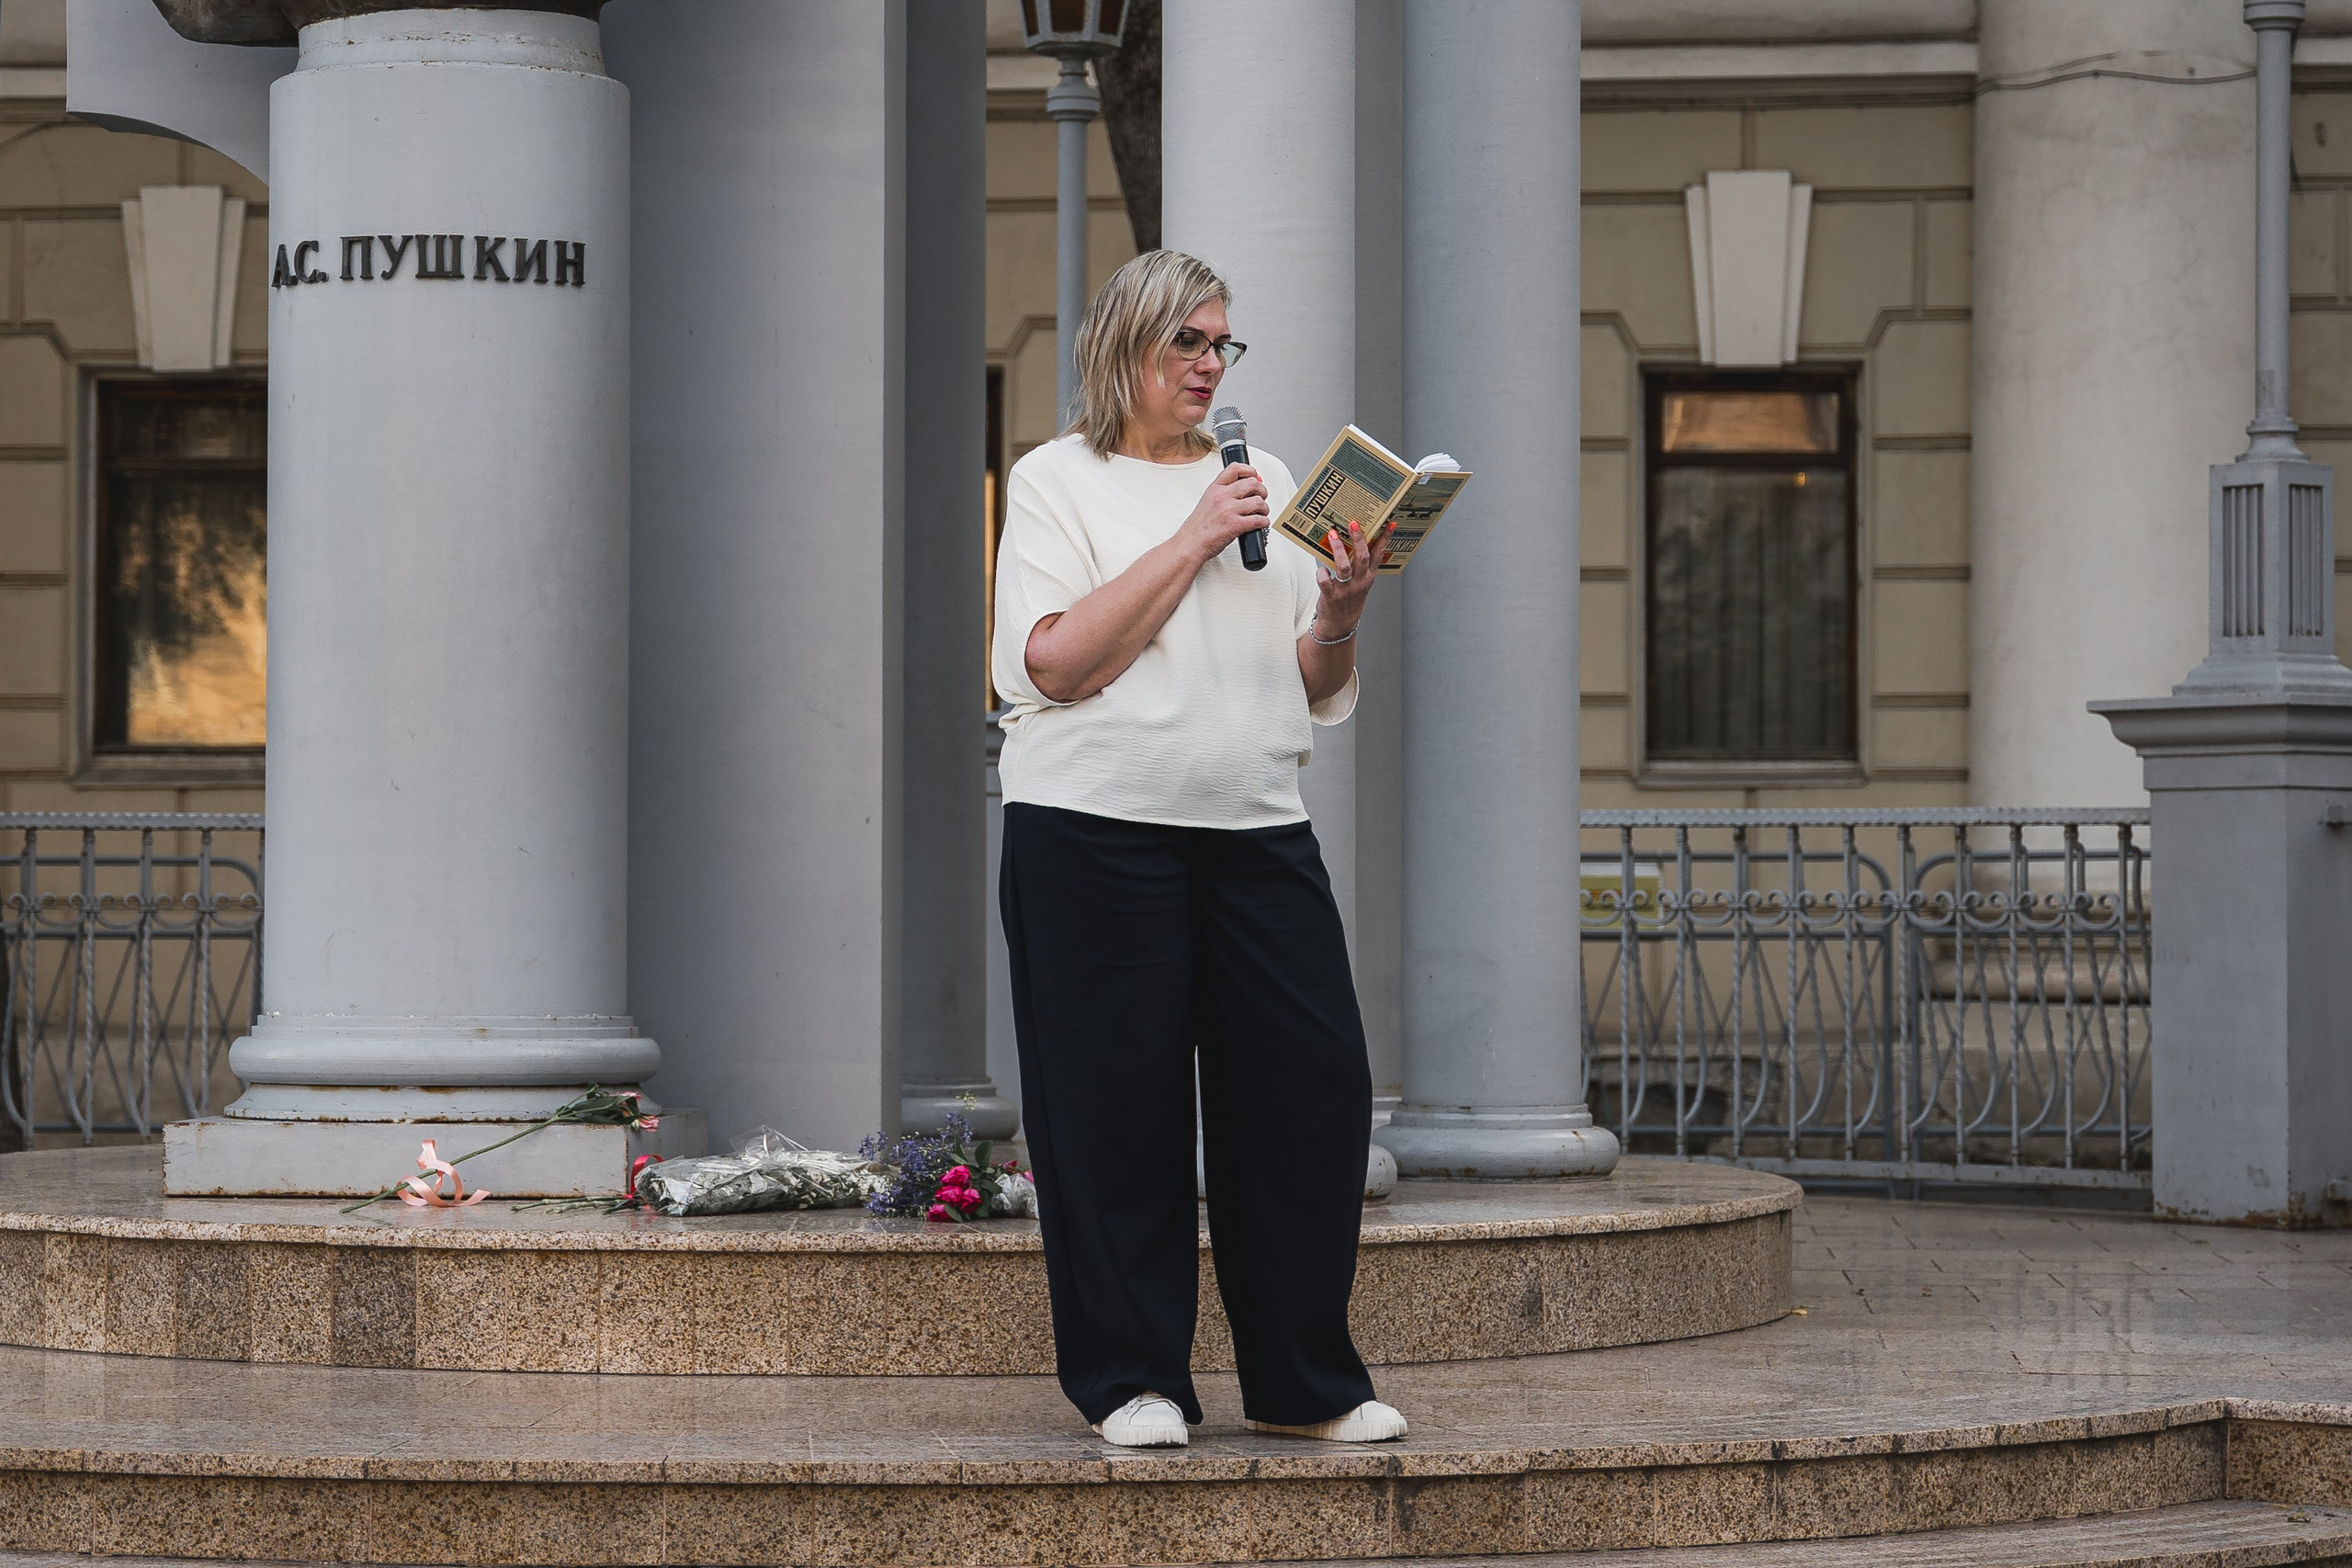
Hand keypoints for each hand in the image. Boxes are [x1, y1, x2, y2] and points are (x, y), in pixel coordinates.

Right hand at [1180, 463, 1269, 564]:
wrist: (1190, 544)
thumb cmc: (1198, 528)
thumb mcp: (1207, 502)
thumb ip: (1223, 494)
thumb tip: (1242, 490)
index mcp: (1215, 489)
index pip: (1235, 469)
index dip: (1249, 470)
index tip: (1254, 476)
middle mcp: (1222, 497)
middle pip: (1252, 483)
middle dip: (1262, 490)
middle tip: (1261, 497)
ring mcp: (1228, 510)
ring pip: (1258, 501)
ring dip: (1264, 508)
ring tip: (1261, 513)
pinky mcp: (1235, 525)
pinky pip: (1258, 520)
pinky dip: (1263, 522)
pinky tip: (1260, 524)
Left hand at [1313, 519, 1383, 636]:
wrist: (1340, 625)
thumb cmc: (1349, 601)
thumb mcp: (1360, 584)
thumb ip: (1359, 567)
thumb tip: (1353, 543)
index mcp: (1368, 577)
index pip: (1379, 554)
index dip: (1384, 539)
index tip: (1389, 524)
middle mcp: (1359, 582)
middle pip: (1362, 557)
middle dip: (1358, 538)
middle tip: (1353, 523)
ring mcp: (1346, 589)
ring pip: (1344, 566)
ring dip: (1339, 549)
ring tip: (1333, 535)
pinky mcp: (1331, 595)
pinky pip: (1325, 581)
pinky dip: (1321, 573)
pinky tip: (1321, 569)